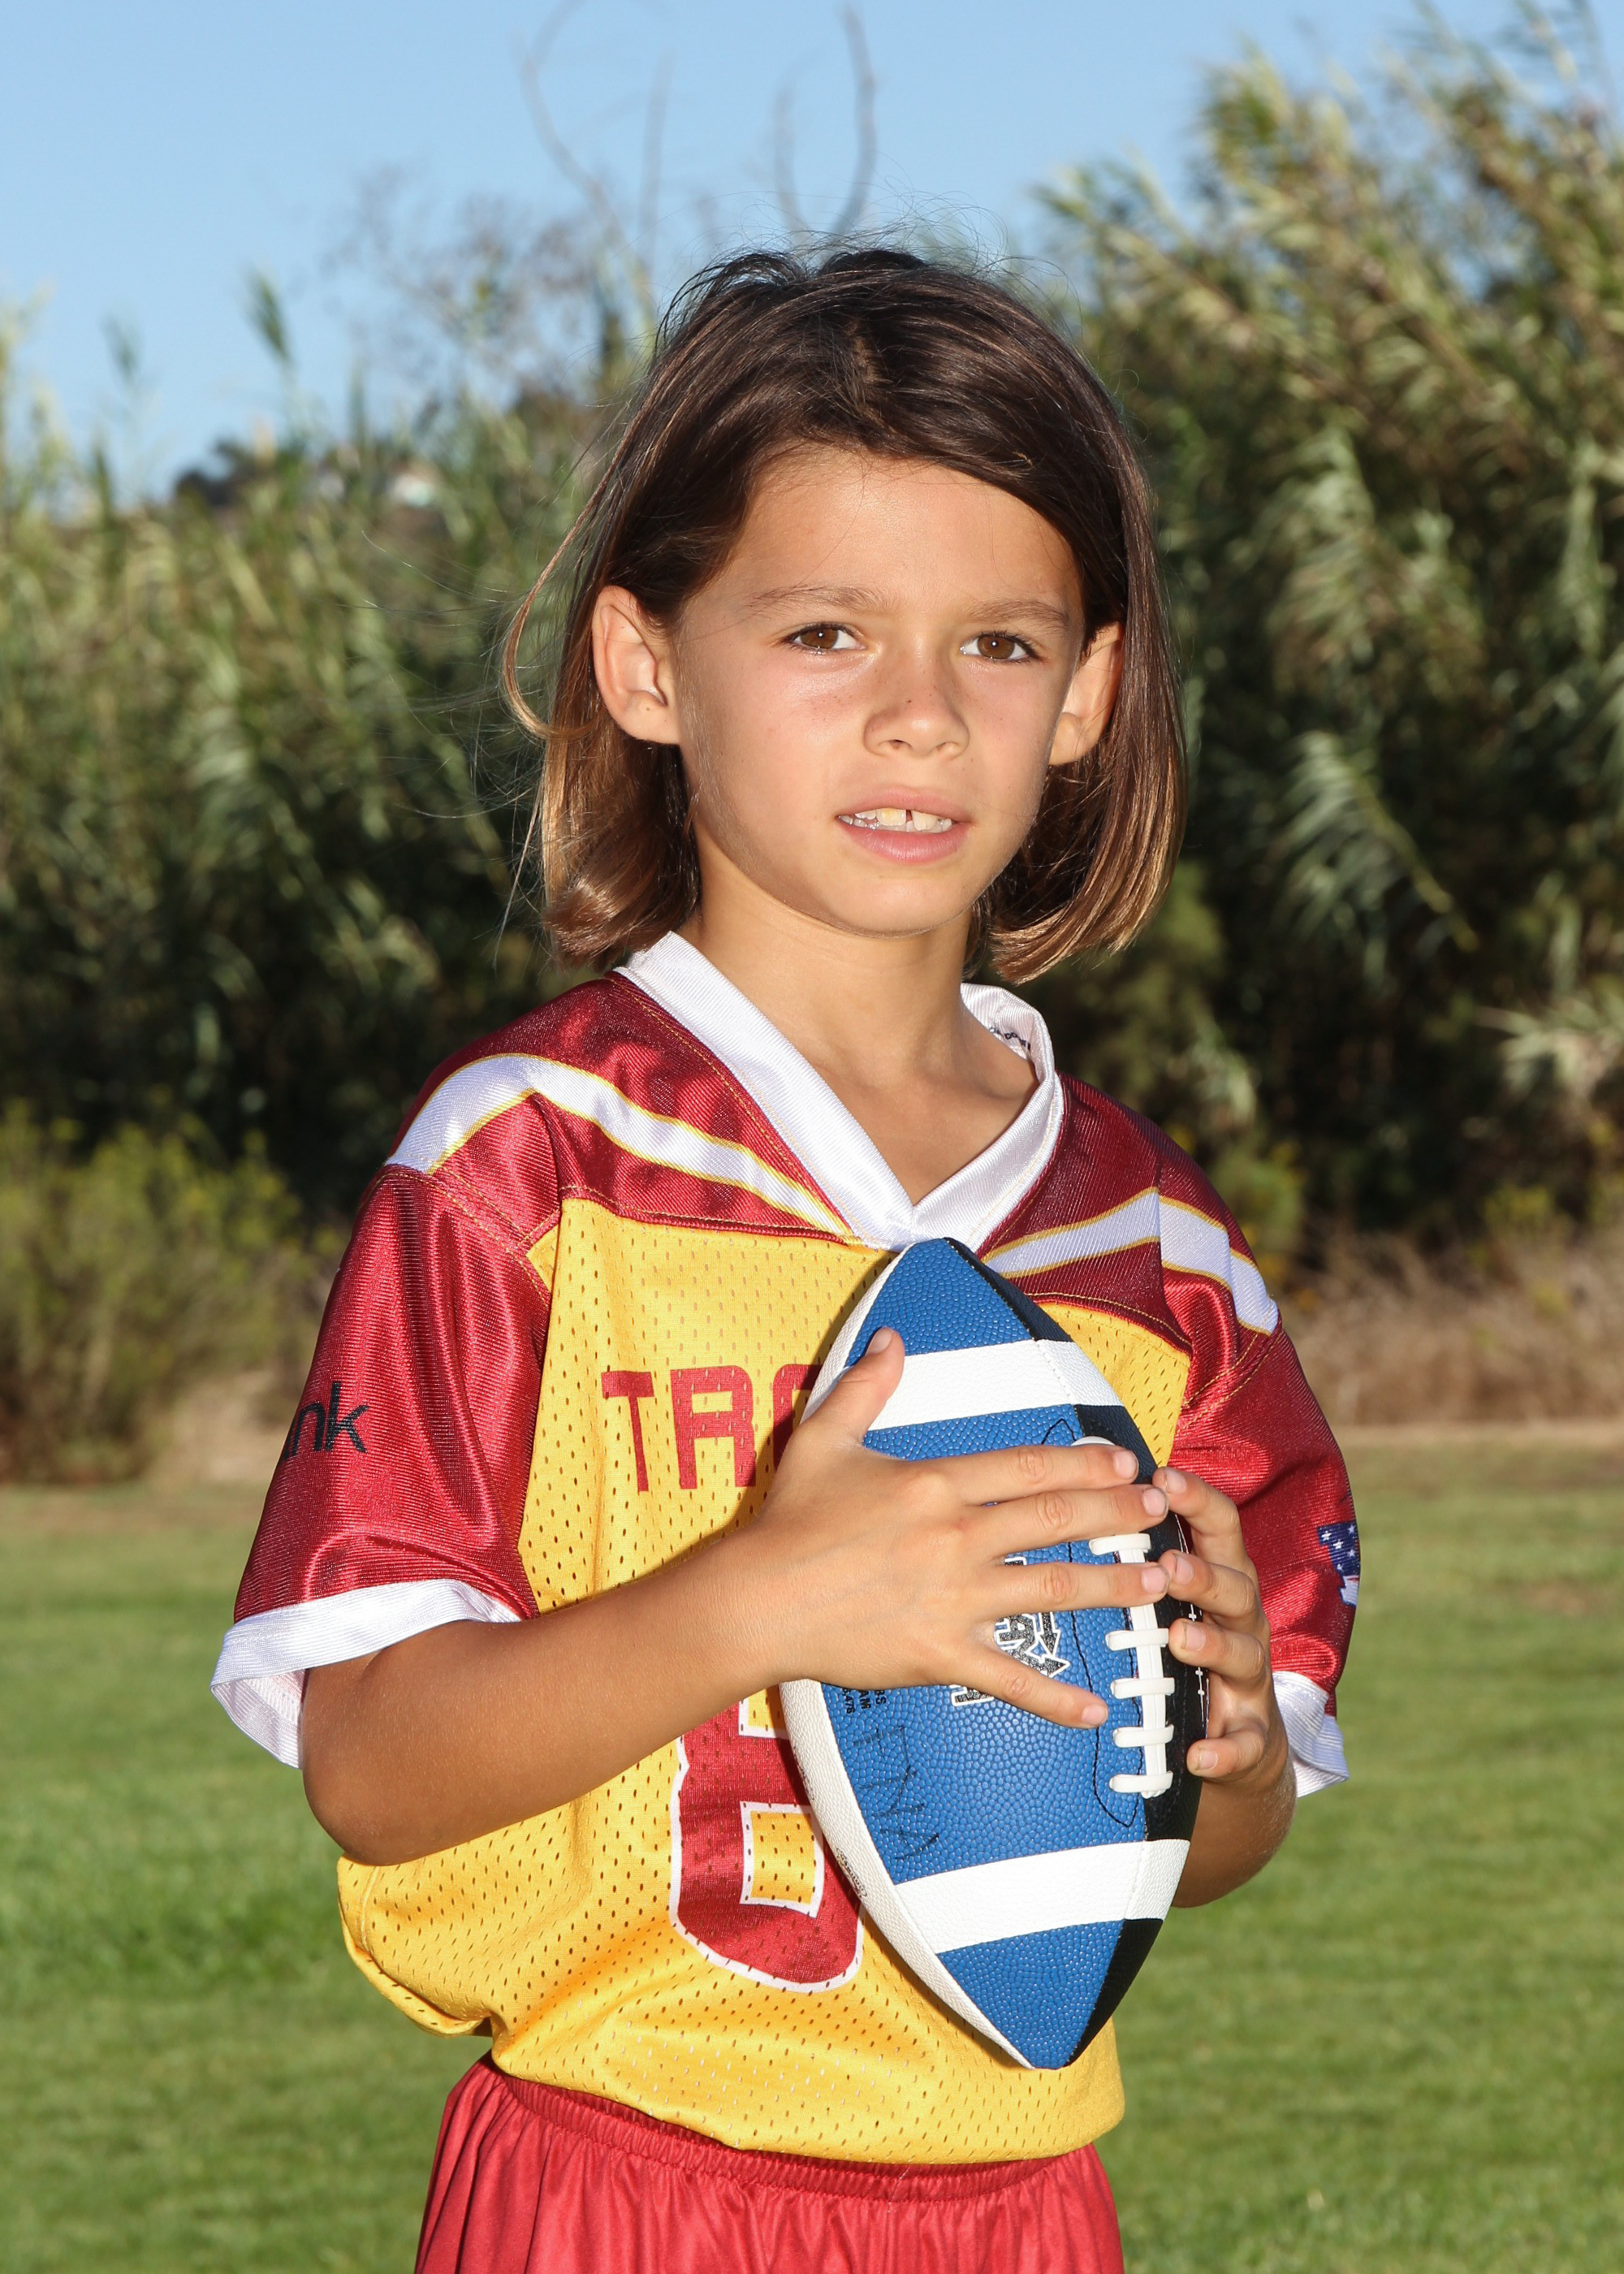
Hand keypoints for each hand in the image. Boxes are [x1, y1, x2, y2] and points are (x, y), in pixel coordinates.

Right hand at [729, 1327, 1176, 1727]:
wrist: (756, 1599)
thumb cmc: (786, 1521)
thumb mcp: (822, 1438)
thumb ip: (865, 1386)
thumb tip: (892, 1337)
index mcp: (935, 1483)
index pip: (1028, 1466)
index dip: (1084, 1462)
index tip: (1124, 1463)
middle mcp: (957, 1537)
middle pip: (1056, 1519)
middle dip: (1118, 1513)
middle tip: (1161, 1512)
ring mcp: (954, 1598)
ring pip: (1053, 1590)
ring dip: (1112, 1587)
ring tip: (1158, 1585)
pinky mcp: (942, 1654)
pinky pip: (1011, 1678)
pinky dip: (1057, 1699)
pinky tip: (1100, 1709)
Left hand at [1153, 1463, 1295, 1903]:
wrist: (1236, 1739)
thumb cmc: (1184, 1644)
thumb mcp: (1170, 1595)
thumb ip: (1141, 1552)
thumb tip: (1077, 1489)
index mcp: (1221, 1578)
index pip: (1219, 1527)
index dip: (1196, 1499)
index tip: (1161, 1475)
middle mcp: (1241, 1621)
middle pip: (1236, 1586)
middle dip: (1203, 1574)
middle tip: (1166, 1564)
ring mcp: (1250, 1678)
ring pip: (1244, 1655)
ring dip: (1212, 1647)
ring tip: (1179, 1641)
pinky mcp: (1251, 1737)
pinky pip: (1246, 1744)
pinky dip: (1225, 1749)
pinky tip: (1199, 1753)